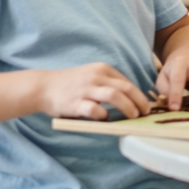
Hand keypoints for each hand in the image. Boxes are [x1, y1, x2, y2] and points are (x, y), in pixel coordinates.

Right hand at [36, 63, 151, 119]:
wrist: (42, 87)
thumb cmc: (70, 84)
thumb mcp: (91, 76)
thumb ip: (108, 83)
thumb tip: (131, 98)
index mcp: (102, 69)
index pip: (127, 82)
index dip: (139, 94)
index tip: (145, 105)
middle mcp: (95, 77)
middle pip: (125, 88)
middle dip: (139, 101)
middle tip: (146, 112)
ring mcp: (85, 89)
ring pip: (114, 96)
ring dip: (128, 107)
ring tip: (134, 116)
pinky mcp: (75, 102)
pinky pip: (94, 109)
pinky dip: (104, 115)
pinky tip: (105, 119)